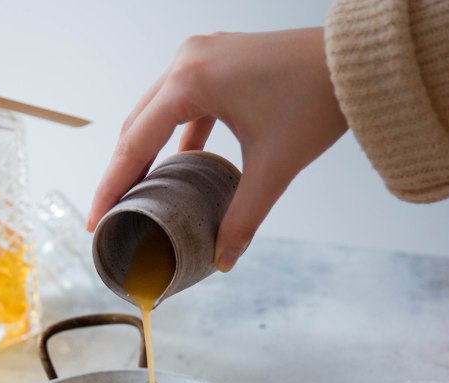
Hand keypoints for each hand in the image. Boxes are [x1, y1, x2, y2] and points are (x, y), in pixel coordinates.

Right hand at [88, 29, 346, 270]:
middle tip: (109, 213)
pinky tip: (182, 165)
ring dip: (146, 152)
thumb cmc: (316, 98)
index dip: (112, 186)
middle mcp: (188, 60)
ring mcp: (203, 56)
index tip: (95, 219)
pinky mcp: (220, 62)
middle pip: (137, 125)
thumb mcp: (273, 168)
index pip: (135, 143)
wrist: (353, 62)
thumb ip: (243, 217)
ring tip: (139, 193)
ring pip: (156, 112)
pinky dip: (177, 135)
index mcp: (190, 80)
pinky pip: (184, 104)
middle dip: (122, 172)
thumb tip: (223, 259)